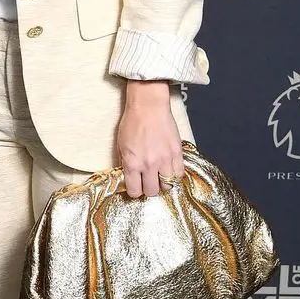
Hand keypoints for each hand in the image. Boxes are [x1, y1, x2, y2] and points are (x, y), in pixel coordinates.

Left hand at [116, 79, 183, 198]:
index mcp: (132, 163)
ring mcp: (164, 160)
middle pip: (152, 192)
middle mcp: (148, 165)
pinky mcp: (177, 154)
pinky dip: (174, 174)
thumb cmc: (132, 122)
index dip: (135, 191)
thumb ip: (125, 163)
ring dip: (163, 183)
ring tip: (159, 176)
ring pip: (167, 186)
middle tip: (148, 182)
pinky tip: (169, 169)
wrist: (148, 106)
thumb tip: (128, 177)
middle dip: (149, 189)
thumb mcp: (121, 144)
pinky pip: (179, 174)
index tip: (136, 188)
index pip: (135, 191)